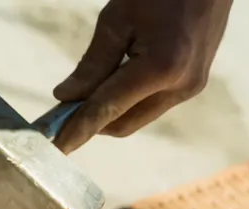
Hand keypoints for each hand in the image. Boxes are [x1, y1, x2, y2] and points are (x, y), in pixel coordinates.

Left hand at [53, 0, 231, 152]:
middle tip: (62, 111)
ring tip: (89, 90)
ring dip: (110, 111)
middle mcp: (181, 85)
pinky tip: (115, 80)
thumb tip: (66, 98)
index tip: (54, 149)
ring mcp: (191, 86)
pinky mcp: (194, 82)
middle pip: (122, 125)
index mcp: (161, 68)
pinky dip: (128, 101)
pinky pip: (151, 105)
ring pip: (136, 117)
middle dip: (91, 122)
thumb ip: (92, 64)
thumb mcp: (117, 19)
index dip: (76, 132)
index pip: (106, 111)